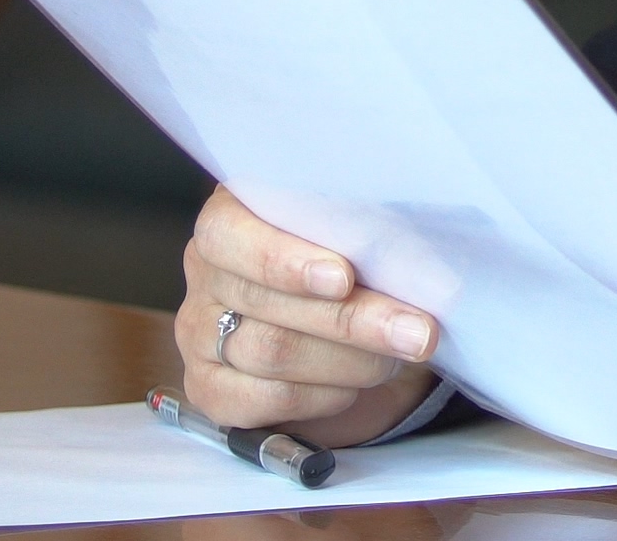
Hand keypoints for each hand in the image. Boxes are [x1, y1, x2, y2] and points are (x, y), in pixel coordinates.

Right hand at [173, 184, 439, 445]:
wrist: (335, 339)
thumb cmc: (345, 271)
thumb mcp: (347, 240)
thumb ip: (357, 239)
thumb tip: (409, 261)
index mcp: (229, 217)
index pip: (229, 233)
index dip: (285, 259)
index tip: (344, 277)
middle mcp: (205, 274)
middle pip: (267, 301)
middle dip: (352, 319)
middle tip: (417, 332)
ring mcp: (198, 335)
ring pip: (273, 352)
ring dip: (350, 359)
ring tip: (397, 355)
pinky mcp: (209, 390)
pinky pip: (267, 398)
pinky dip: (323, 395)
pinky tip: (354, 385)